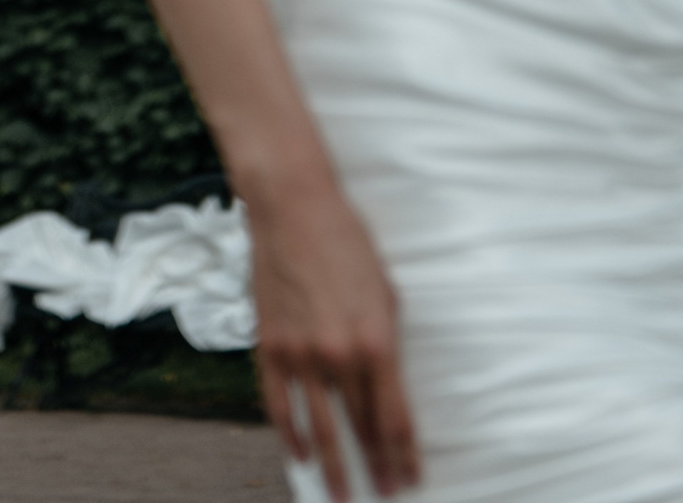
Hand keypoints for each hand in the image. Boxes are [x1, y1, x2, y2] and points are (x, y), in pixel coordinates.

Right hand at [248, 173, 420, 498]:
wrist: (293, 207)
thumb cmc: (347, 241)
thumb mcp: (385, 290)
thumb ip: (388, 342)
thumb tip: (389, 385)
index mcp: (377, 342)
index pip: (395, 418)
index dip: (404, 454)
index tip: (410, 479)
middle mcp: (340, 356)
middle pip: (361, 428)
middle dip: (375, 465)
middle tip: (382, 493)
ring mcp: (302, 355)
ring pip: (322, 428)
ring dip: (334, 467)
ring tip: (342, 495)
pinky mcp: (272, 346)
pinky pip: (281, 407)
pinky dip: (291, 436)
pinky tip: (300, 456)